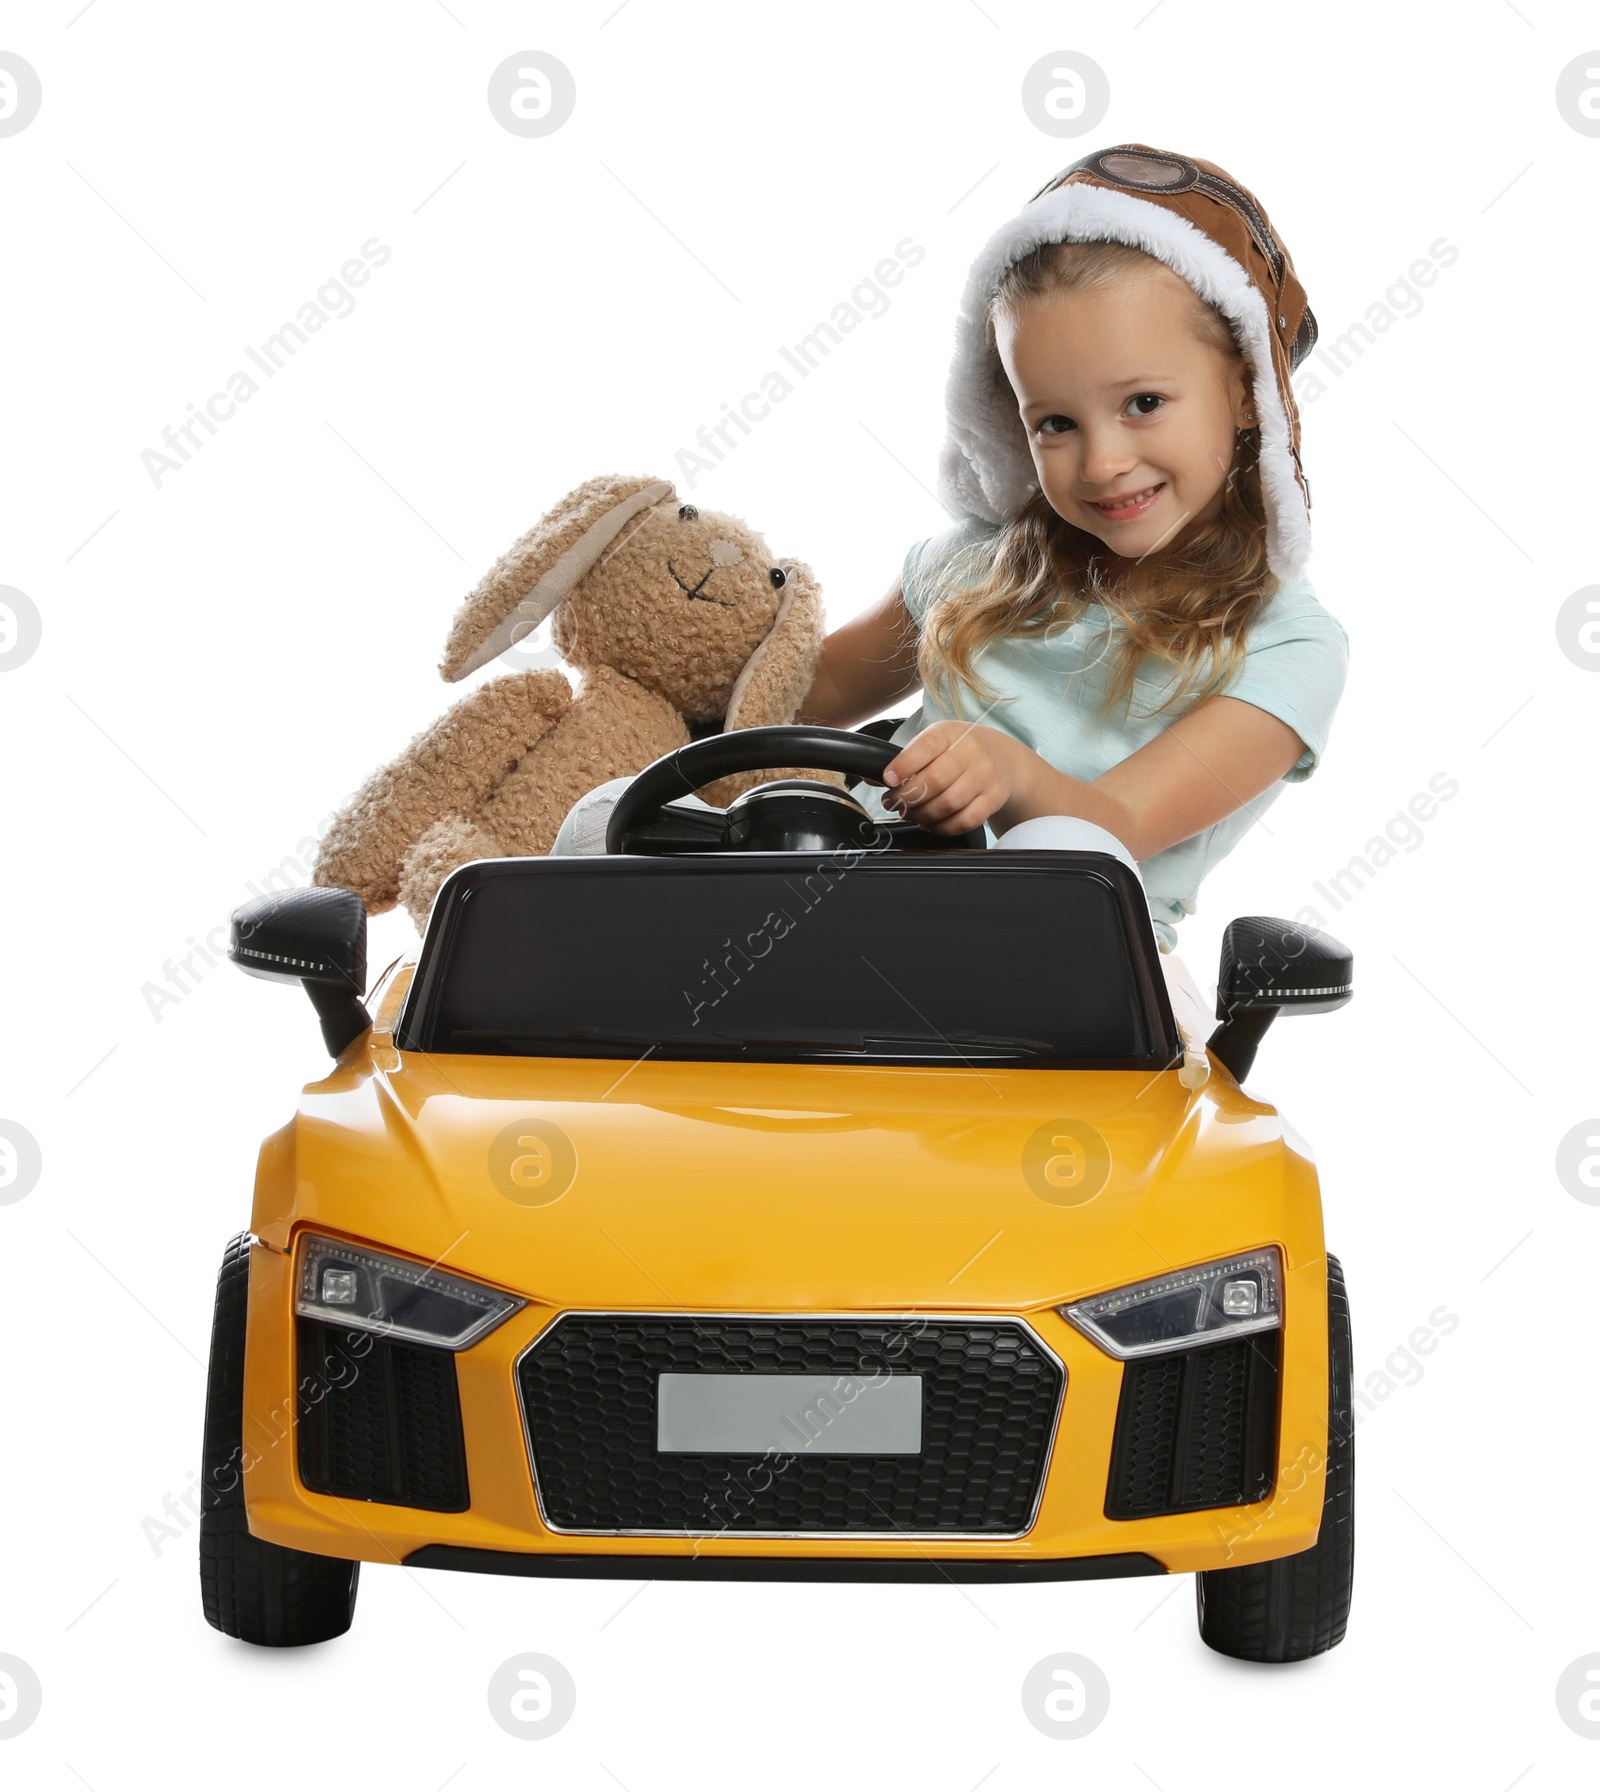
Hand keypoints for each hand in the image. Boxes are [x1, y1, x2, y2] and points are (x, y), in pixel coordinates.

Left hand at [882, 721, 1032, 834]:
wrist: (1006, 758)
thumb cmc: (962, 750)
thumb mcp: (937, 742)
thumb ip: (906, 758)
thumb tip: (870, 777)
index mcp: (950, 733)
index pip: (926, 746)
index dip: (904, 765)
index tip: (888, 779)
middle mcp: (971, 752)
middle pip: (934, 781)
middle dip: (907, 797)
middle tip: (894, 803)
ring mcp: (985, 776)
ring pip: (948, 803)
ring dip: (922, 814)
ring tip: (911, 814)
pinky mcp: (994, 798)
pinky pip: (965, 820)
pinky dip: (943, 827)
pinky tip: (932, 823)